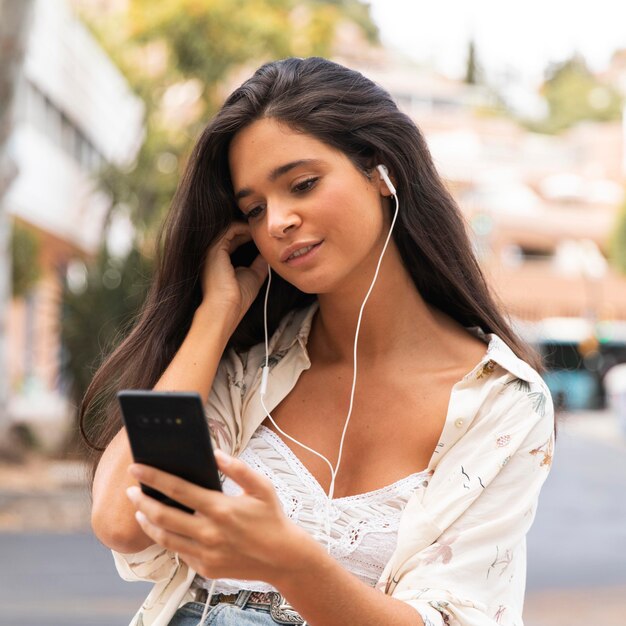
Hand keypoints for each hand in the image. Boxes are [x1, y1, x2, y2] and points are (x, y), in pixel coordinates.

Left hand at [125, 451, 310, 583]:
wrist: (282, 557)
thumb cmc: (271, 517)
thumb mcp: (262, 487)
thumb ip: (238, 468)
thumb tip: (215, 454)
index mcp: (221, 509)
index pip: (178, 490)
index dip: (154, 478)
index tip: (137, 469)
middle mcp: (209, 533)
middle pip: (162, 516)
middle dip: (141, 501)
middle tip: (130, 490)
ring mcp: (206, 554)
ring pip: (165, 538)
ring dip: (148, 522)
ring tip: (140, 510)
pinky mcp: (205, 568)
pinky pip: (179, 552)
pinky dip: (167, 539)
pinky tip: (164, 528)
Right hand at [200, 222, 267, 328]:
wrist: (226, 308)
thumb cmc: (238, 298)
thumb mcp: (254, 276)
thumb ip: (259, 262)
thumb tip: (267, 251)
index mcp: (221, 260)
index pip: (235, 241)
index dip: (250, 236)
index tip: (264, 236)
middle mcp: (215, 254)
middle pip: (233, 233)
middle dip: (249, 229)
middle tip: (264, 228)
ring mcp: (213, 250)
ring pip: (231, 229)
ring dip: (247, 227)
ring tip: (261, 228)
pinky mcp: (215, 248)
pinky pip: (230, 229)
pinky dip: (243, 228)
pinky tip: (255, 232)